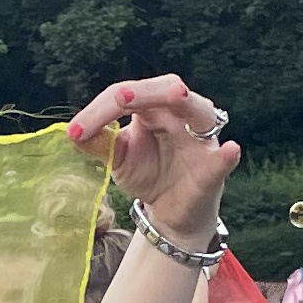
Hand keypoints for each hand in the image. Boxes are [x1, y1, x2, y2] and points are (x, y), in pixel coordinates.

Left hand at [64, 77, 235, 244]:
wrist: (170, 212)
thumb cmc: (148, 175)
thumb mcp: (118, 160)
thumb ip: (99, 145)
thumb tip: (72, 133)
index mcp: (152, 108)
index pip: (126, 96)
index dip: (99, 111)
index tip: (74, 132)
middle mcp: (180, 115)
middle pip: (165, 89)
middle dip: (142, 92)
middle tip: (120, 98)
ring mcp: (200, 140)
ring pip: (199, 111)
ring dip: (186, 102)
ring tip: (177, 96)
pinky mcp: (213, 170)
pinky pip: (222, 160)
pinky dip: (226, 156)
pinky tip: (230, 151)